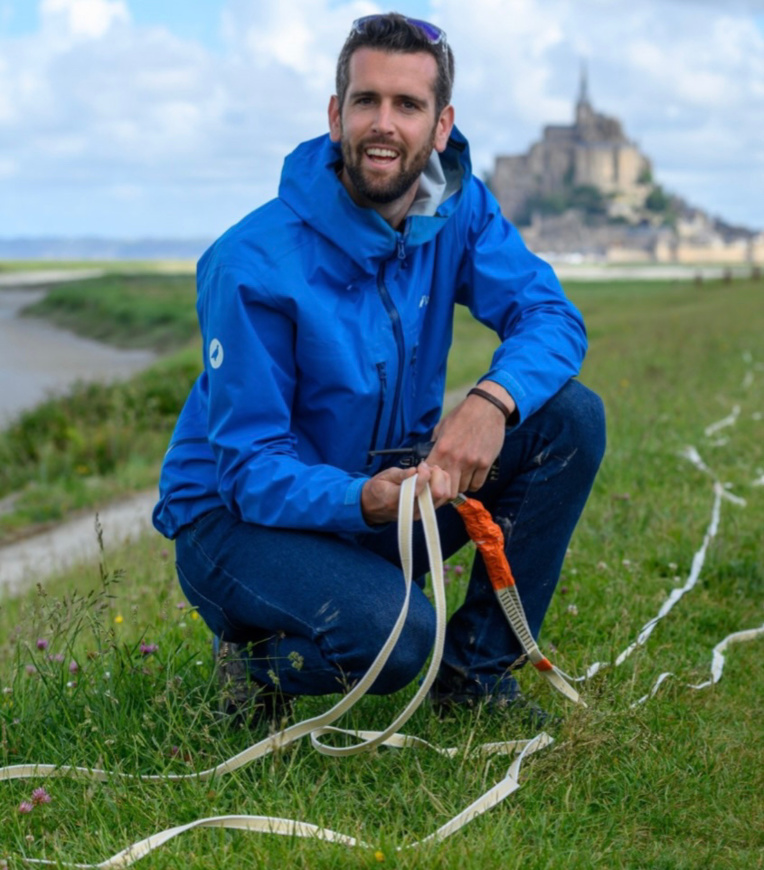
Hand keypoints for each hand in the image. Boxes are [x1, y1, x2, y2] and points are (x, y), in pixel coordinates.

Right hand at [361, 462, 451, 524]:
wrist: (372, 507)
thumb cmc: (378, 489)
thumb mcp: (384, 476)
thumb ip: (401, 474)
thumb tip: (415, 470)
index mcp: (396, 499)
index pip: (418, 489)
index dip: (425, 473)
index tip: (421, 465)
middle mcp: (411, 510)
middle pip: (437, 493)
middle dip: (437, 476)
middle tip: (429, 468)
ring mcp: (420, 513)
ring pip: (443, 497)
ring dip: (441, 481)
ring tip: (431, 472)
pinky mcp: (425, 513)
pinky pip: (441, 499)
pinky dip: (441, 486)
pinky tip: (432, 479)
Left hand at [427, 381, 512, 498]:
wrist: (487, 407)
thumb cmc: (462, 415)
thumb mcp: (441, 426)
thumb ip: (434, 444)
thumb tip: (428, 459)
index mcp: (441, 449)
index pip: (429, 478)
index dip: (428, 484)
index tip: (430, 483)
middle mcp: (456, 459)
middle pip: (446, 491)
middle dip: (444, 492)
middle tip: (444, 487)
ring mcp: (472, 462)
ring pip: (462, 488)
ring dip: (459, 486)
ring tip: (459, 478)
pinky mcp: (485, 463)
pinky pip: (477, 484)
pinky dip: (473, 484)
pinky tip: (471, 477)